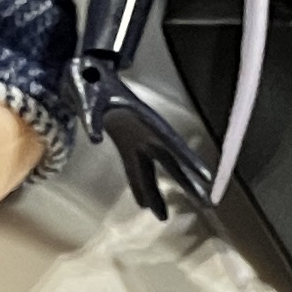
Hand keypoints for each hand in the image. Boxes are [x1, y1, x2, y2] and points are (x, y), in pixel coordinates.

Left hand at [76, 54, 213, 218]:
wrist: (84, 73)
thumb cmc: (90, 80)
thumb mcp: (89, 96)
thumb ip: (93, 117)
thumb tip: (97, 137)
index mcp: (146, 122)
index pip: (173, 145)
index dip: (191, 162)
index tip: (207, 178)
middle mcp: (146, 133)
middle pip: (171, 163)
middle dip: (187, 184)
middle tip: (205, 203)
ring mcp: (136, 140)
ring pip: (152, 171)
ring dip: (158, 193)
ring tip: (164, 217)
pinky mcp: (124, 143)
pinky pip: (134, 169)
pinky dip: (138, 186)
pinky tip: (142, 203)